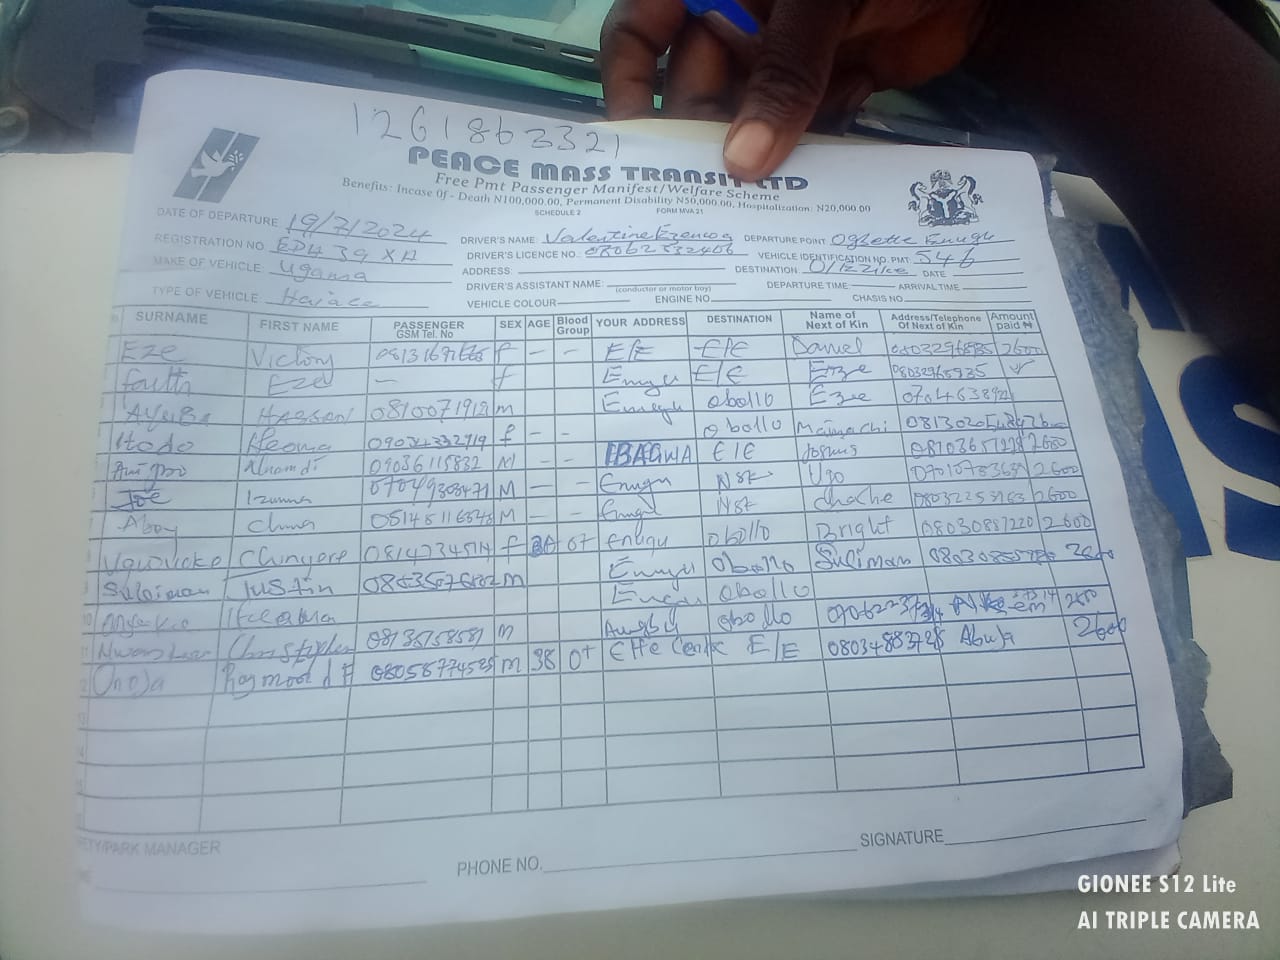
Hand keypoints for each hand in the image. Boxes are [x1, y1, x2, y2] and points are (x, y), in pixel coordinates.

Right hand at [599, 0, 995, 178]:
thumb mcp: (819, 2)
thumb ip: (783, 76)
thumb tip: (742, 165)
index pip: (639, 30)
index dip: (627, 84)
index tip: (636, 144)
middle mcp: (739, 20)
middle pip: (692, 86)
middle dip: (700, 134)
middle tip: (705, 192)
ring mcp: (782, 56)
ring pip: (744, 116)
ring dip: (752, 152)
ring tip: (753, 201)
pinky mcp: (825, 86)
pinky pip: (795, 128)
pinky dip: (803, 150)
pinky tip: (810, 169)